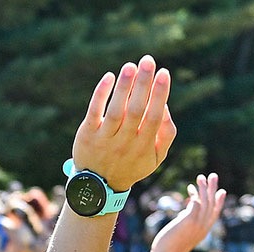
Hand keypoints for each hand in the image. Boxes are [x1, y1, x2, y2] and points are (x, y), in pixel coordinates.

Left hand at [70, 56, 176, 193]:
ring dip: (123, 87)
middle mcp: (125, 142)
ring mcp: (105, 139)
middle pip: (136, 110)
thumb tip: (166, 105)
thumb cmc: (131, 165)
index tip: (164, 73)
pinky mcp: (87, 135)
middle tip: (148, 60)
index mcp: (144, 146)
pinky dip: (101, 94)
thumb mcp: (155, 158)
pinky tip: (109, 77)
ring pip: (116, 111)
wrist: (98, 188)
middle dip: (143, 84)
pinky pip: (94, 112)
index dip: (159, 94)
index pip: (154, 117)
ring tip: (130, 65)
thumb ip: (166, 134)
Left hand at [150, 173, 224, 251]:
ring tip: (201, 177)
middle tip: (213, 175)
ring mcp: (197, 224)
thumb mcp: (182, 234)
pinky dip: (194, 195)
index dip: (219, 202)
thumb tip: (183, 215)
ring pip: (204, 202)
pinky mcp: (188, 221)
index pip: (215, 214)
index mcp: (203, 231)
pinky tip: (190, 188)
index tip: (221, 191)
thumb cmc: (169, 248)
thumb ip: (186, 223)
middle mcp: (203, 227)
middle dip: (213, 189)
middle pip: (211, 204)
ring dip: (203, 188)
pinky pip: (195, 204)